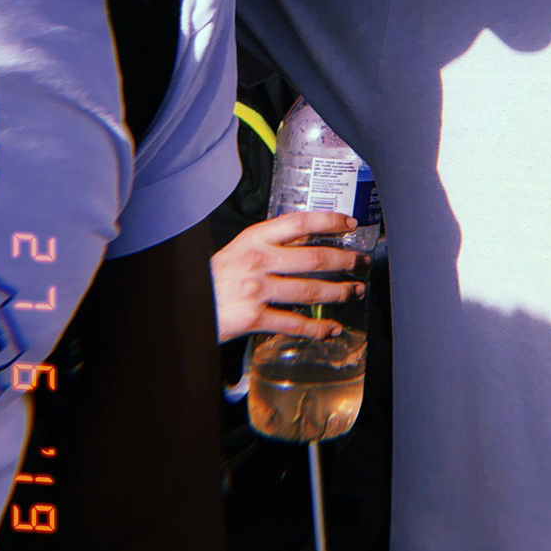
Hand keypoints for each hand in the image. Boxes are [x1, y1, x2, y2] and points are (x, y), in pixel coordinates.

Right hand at [210, 212, 367, 342]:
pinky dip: (318, 328)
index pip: (300, 222)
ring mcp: (257, 290)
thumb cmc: (216, 277)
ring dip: (339, 292)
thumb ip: (271, 244)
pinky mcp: (254, 318)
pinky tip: (332, 328)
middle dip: (345, 261)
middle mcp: (259, 261)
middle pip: (314, 258)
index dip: (330, 221)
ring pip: (310, 290)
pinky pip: (294, 323)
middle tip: (362, 263)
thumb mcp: (241, 249)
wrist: (188, 303)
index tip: (351, 223)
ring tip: (354, 292)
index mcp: (255, 238)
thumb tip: (308, 238)